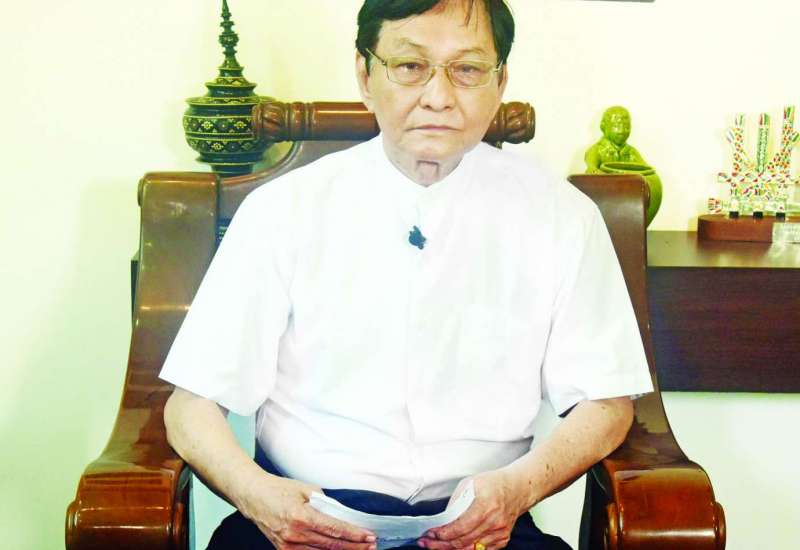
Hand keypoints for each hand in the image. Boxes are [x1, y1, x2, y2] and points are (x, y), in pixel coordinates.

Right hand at [237, 475, 376, 549]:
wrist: (253, 496)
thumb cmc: (279, 489)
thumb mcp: (306, 489)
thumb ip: (325, 502)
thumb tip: (343, 514)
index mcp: (301, 517)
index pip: (334, 529)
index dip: (354, 535)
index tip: (369, 536)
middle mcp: (295, 535)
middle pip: (332, 545)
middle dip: (354, 546)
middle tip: (371, 545)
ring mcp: (288, 545)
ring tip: (360, 549)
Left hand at [418, 469, 527, 549]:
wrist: (518, 489)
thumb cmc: (493, 484)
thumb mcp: (470, 484)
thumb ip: (456, 502)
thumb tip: (443, 519)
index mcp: (485, 505)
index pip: (460, 527)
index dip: (442, 534)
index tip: (429, 534)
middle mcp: (494, 522)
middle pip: (463, 541)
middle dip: (441, 544)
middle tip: (427, 543)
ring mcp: (499, 533)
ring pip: (471, 548)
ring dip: (452, 548)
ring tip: (437, 545)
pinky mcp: (502, 539)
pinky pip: (481, 549)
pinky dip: (467, 548)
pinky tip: (455, 544)